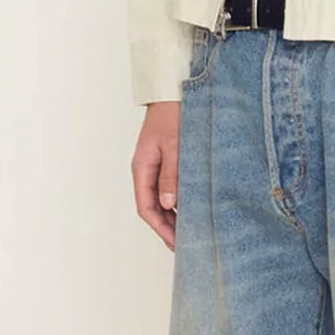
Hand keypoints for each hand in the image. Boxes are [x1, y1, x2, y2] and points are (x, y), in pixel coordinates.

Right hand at [133, 101, 181, 250]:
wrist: (173, 90)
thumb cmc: (173, 113)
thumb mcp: (174, 145)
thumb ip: (171, 174)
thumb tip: (168, 203)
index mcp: (142, 168)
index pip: (146, 208)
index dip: (161, 229)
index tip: (176, 244)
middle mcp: (146, 169)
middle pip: (153, 207)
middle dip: (168, 228)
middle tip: (187, 244)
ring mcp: (155, 165)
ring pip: (161, 199)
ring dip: (174, 216)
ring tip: (192, 231)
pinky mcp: (166, 160)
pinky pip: (169, 187)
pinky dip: (179, 201)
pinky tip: (193, 208)